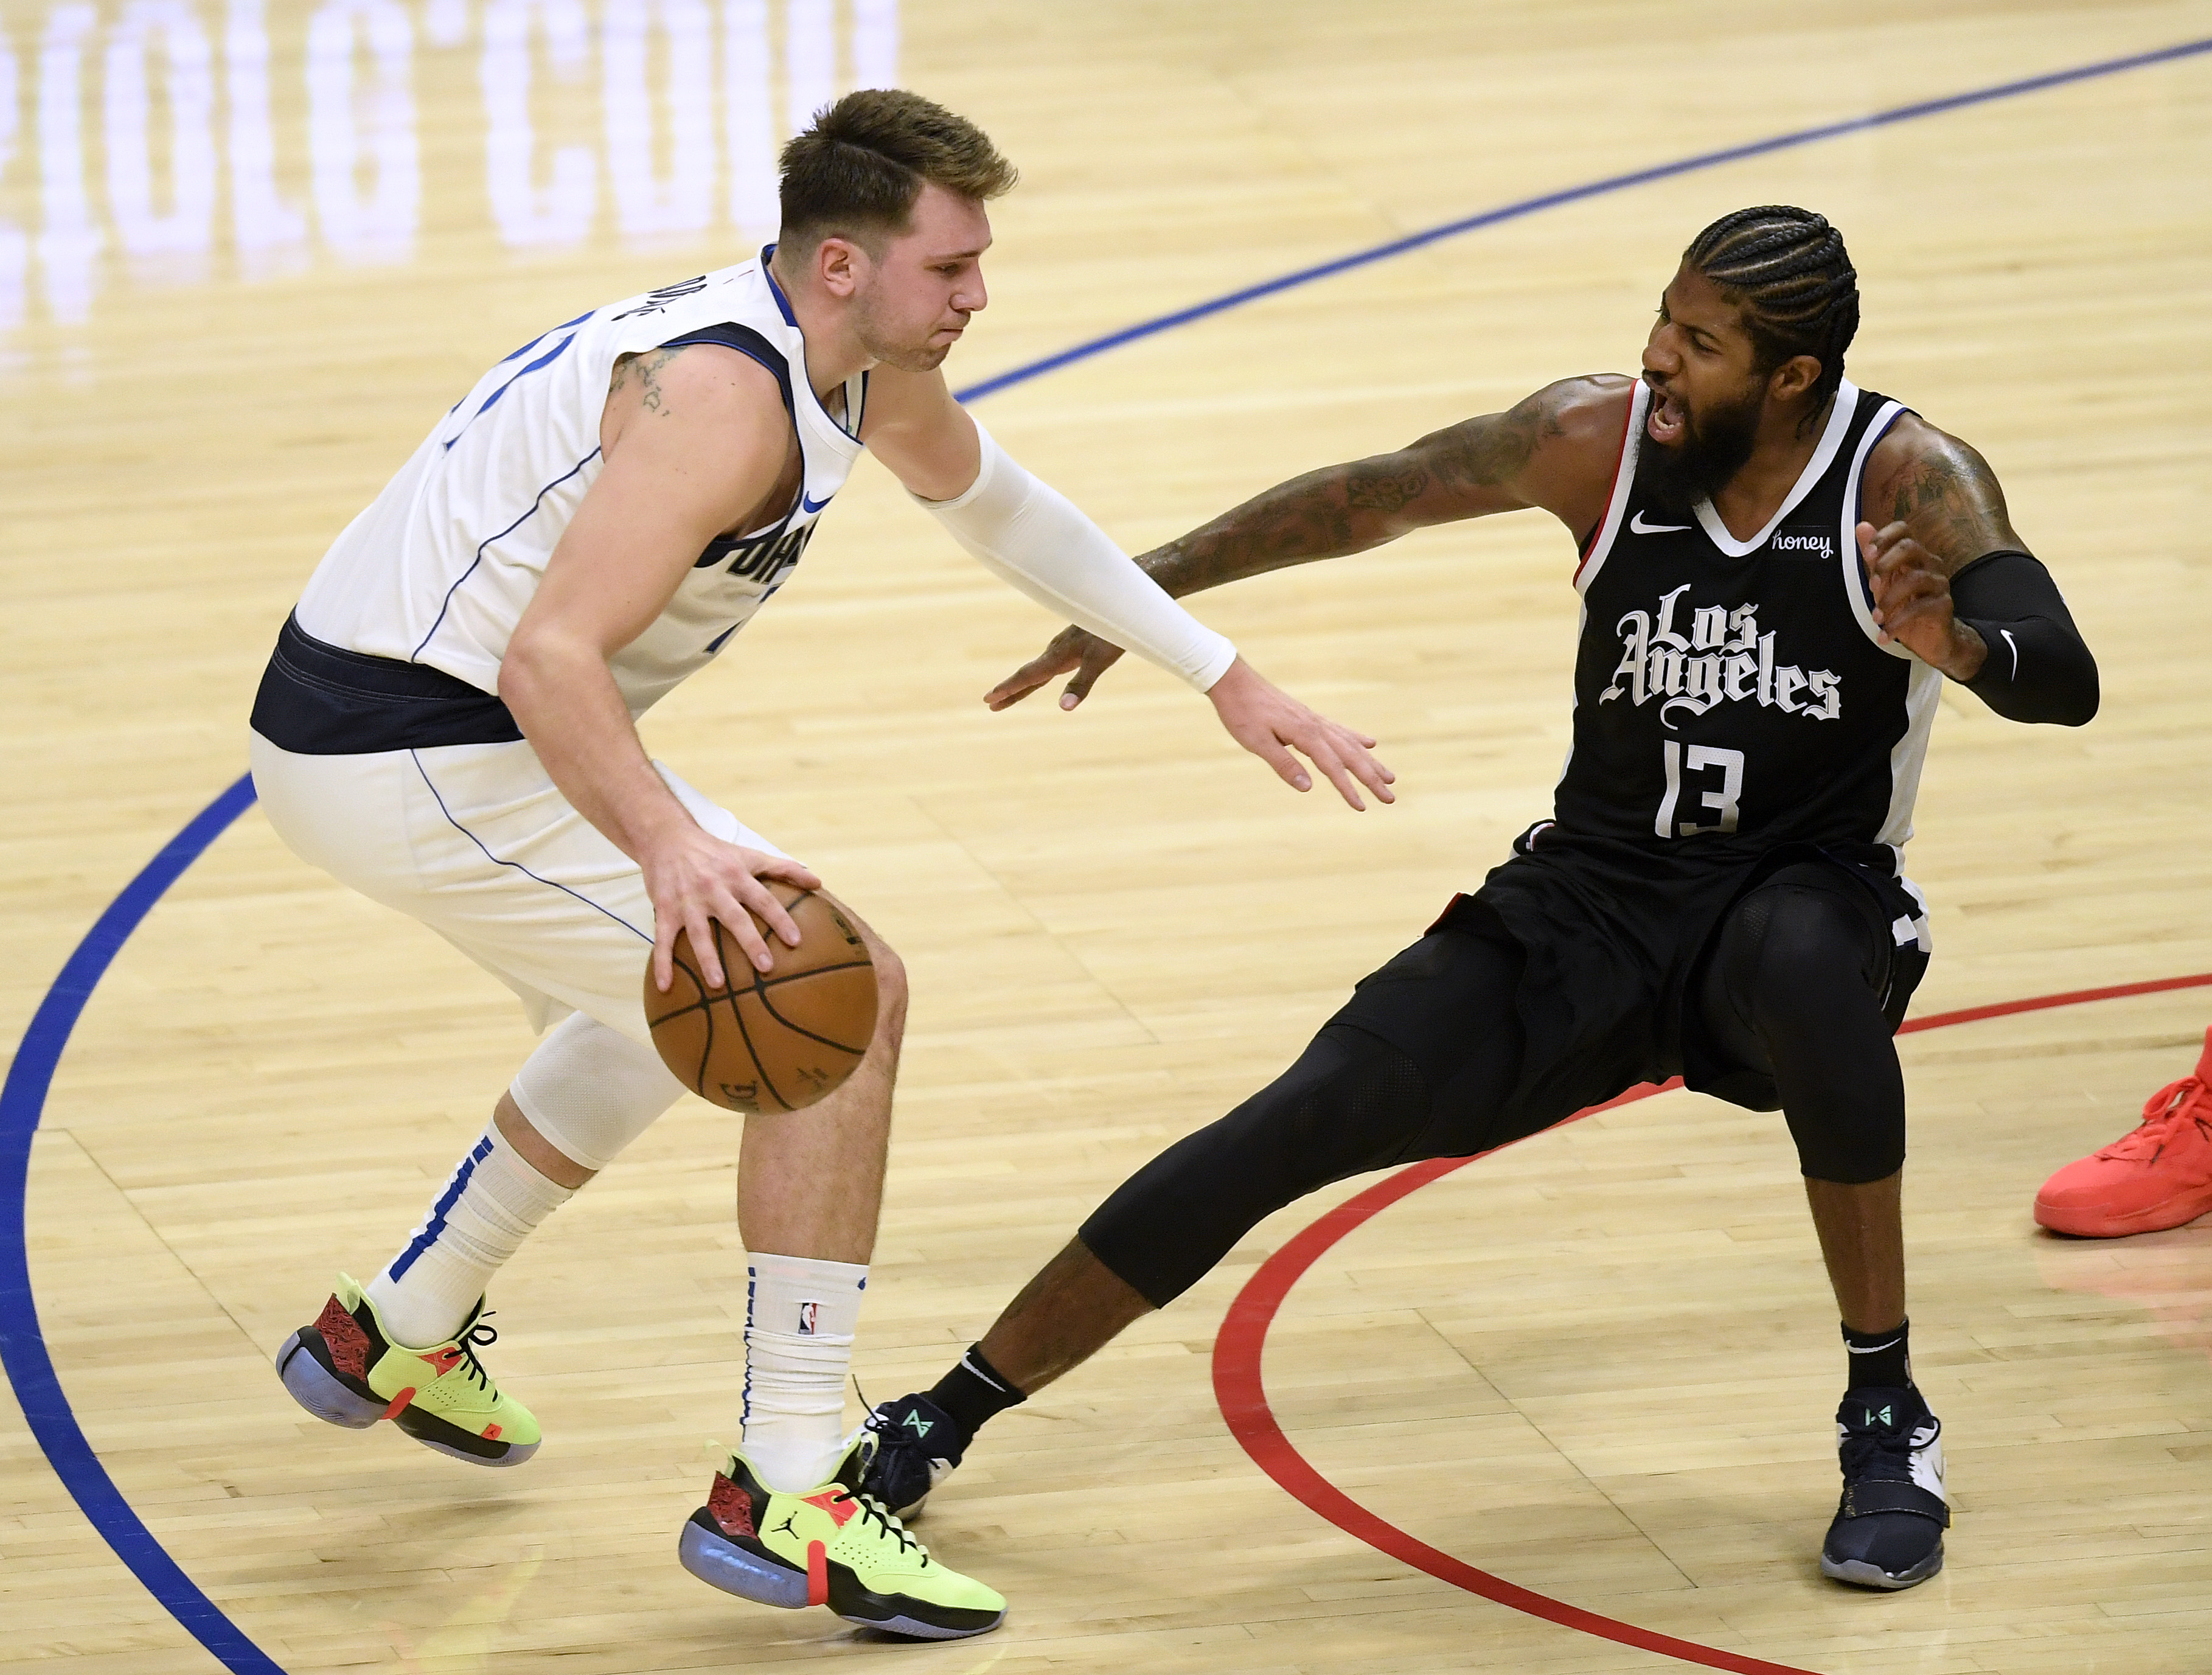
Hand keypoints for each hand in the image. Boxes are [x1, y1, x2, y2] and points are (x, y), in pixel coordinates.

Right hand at [642, 822, 822, 992]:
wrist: (667, 838)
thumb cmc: (715, 852)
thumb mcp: (750, 856)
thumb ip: (784, 869)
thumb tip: (818, 882)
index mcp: (737, 876)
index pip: (763, 899)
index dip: (779, 919)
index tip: (795, 940)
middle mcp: (714, 889)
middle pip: (735, 918)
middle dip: (750, 942)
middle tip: (766, 966)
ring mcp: (688, 901)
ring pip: (698, 933)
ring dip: (708, 959)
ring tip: (718, 984)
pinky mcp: (665, 910)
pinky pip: (663, 939)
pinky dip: (662, 963)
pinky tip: (665, 986)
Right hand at [984, 623, 1126, 710]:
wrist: (1120, 603)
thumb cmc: (1112, 633)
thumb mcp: (1099, 661)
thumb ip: (1081, 684)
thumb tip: (1064, 708)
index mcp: (1058, 657)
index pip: (1027, 677)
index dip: (1008, 689)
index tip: (989, 699)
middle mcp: (1055, 651)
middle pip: (1028, 675)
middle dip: (1009, 691)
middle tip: (990, 704)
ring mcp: (1062, 646)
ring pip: (1036, 668)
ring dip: (1021, 683)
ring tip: (1008, 694)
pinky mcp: (1071, 642)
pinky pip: (1047, 662)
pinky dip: (1037, 673)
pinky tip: (1043, 674)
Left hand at [1207, 657, 1395, 809]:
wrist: (1234, 681)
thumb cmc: (1241, 713)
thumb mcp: (1257, 742)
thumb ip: (1283, 764)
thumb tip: (1308, 788)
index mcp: (1305, 734)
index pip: (1332, 767)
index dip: (1348, 788)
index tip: (1363, 807)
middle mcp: (1316, 726)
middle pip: (1351, 756)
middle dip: (1372, 778)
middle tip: (1391, 797)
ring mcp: (1314, 720)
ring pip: (1350, 744)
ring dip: (1371, 762)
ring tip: (1390, 776)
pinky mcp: (1309, 717)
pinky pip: (1340, 730)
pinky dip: (1357, 739)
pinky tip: (1370, 743)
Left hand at [1858, 520, 1987, 679]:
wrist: (1930, 638)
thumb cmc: (1905, 605)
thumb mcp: (1883, 582)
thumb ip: (1874, 557)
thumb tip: (1862, 527)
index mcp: (1912, 555)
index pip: (1903, 531)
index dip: (1884, 536)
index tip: (1869, 553)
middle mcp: (1929, 564)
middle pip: (1910, 547)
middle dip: (1885, 565)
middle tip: (1871, 586)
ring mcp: (1939, 583)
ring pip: (1915, 579)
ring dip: (1889, 600)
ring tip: (1877, 618)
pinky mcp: (1944, 604)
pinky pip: (1921, 608)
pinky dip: (1898, 623)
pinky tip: (1885, 634)